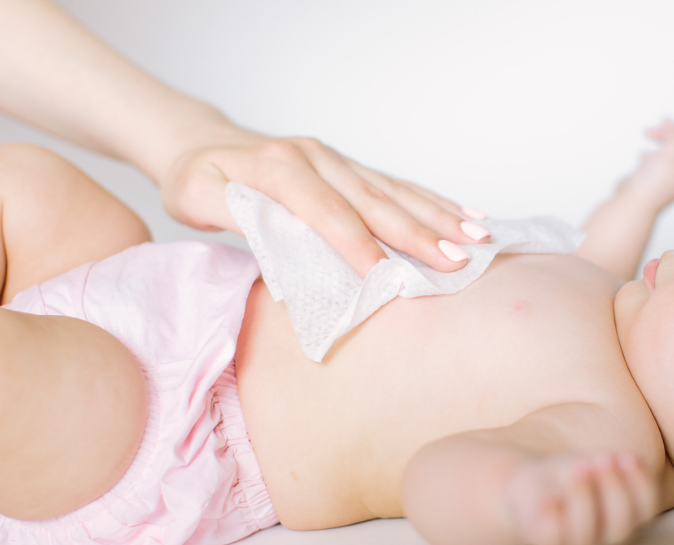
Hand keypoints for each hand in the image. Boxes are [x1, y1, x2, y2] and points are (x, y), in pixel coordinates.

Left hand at [160, 126, 489, 275]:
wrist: (199, 141)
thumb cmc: (195, 177)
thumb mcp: (195, 197)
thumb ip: (237, 214)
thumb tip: (279, 239)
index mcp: (279, 167)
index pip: (326, 212)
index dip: (358, 244)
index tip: (387, 275)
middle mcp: (315, 157)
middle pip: (374, 201)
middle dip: (419, 232)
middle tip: (458, 258)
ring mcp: (336, 160)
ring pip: (393, 191)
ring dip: (438, 216)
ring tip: (478, 238)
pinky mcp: (348, 168)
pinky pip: (395, 185)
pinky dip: (432, 201)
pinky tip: (465, 214)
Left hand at [504, 452, 658, 544]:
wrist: (526, 483)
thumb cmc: (567, 474)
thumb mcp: (594, 463)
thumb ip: (612, 464)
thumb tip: (628, 459)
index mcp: (621, 515)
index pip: (645, 510)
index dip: (642, 485)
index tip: (628, 457)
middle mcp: (602, 534)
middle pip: (621, 525)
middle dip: (615, 489)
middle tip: (601, 459)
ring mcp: (574, 542)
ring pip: (587, 533)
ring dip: (585, 497)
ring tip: (578, 467)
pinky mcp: (546, 540)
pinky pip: (553, 536)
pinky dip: (554, 515)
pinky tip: (551, 496)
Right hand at [616, 119, 673, 209]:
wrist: (632, 205)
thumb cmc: (652, 184)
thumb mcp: (671, 156)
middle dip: (672, 131)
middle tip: (660, 123)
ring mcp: (663, 177)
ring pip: (667, 152)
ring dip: (660, 138)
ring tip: (646, 132)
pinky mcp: (648, 179)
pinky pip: (653, 162)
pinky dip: (649, 153)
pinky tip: (641, 154)